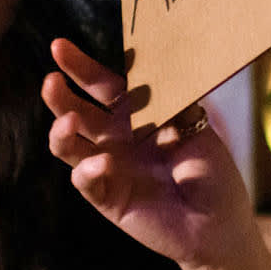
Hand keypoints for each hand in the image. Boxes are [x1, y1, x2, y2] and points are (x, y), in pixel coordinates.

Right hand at [42, 39, 256, 269]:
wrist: (219, 223)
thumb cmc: (212, 172)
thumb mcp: (196, 127)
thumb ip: (172, 98)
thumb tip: (158, 60)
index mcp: (135, 115)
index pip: (102, 85)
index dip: (81, 67)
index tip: (59, 46)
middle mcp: (115, 139)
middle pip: (76, 111)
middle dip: (59, 95)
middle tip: (51, 81)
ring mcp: (108, 168)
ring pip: (69, 146)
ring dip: (62, 132)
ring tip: (68, 122)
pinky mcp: (108, 199)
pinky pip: (86, 182)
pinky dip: (89, 171)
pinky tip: (103, 163)